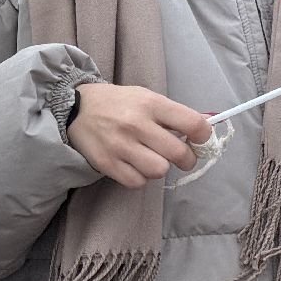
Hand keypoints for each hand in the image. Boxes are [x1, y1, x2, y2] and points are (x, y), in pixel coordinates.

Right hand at [66, 84, 212, 188]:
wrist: (76, 108)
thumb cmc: (119, 103)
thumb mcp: (147, 97)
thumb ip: (173, 114)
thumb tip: (204, 129)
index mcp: (151, 103)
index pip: (192, 123)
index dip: (204, 136)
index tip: (199, 140)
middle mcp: (137, 124)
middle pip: (178, 153)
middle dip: (187, 159)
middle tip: (182, 157)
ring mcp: (121, 145)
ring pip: (159, 171)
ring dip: (160, 167)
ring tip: (152, 158)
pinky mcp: (107, 163)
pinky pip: (137, 182)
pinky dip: (140, 177)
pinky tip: (135, 165)